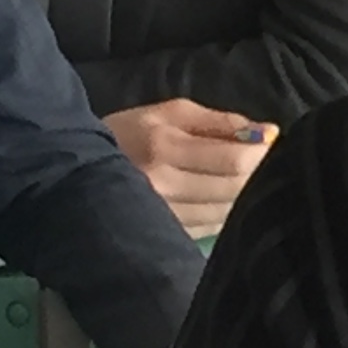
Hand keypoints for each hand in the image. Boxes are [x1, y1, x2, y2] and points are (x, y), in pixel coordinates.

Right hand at [105, 99, 274, 233]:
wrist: (78, 168)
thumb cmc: (133, 132)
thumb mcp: (172, 112)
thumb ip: (220, 121)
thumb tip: (268, 132)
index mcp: (165, 147)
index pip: (233, 160)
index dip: (262, 153)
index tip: (269, 143)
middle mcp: (163, 185)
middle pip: (234, 188)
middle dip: (257, 173)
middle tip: (259, 161)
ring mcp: (162, 215)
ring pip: (226, 212)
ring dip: (243, 195)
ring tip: (238, 179)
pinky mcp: (163, 235)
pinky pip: (211, 228)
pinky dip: (225, 214)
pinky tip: (220, 200)